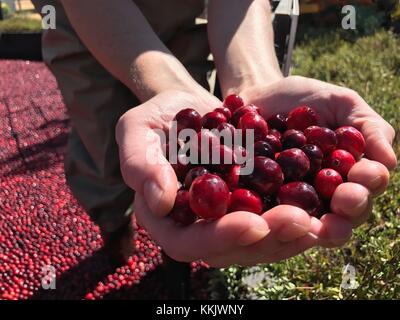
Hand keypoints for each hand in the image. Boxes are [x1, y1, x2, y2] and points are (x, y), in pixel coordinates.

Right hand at [116, 89, 321, 266]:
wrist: (189, 109)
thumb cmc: (158, 118)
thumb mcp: (137, 130)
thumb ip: (140, 163)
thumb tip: (161, 202)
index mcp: (164, 217)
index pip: (185, 242)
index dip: (218, 238)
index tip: (253, 223)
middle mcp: (195, 227)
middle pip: (228, 250)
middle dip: (265, 240)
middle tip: (299, 222)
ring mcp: (224, 219)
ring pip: (256, 243)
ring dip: (288, 235)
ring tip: (319, 220)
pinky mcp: (248, 206)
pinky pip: (272, 221)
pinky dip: (296, 218)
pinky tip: (320, 209)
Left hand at [237, 75, 396, 249]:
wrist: (257, 97)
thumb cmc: (302, 100)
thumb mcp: (341, 103)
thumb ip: (369, 127)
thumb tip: (390, 162)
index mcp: (349, 173)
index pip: (367, 185)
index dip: (369, 182)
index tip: (363, 173)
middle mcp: (326, 194)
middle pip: (346, 213)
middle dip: (350, 207)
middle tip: (345, 200)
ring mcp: (294, 203)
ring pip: (313, 223)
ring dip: (322, 227)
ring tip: (320, 225)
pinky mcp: (263, 204)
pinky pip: (272, 217)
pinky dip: (277, 219)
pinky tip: (278, 220)